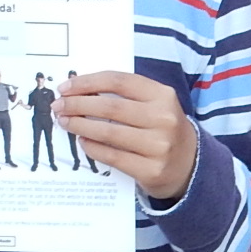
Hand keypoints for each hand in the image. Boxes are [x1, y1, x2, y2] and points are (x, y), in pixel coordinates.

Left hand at [55, 71, 197, 201]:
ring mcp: (158, 146)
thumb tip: (81, 91)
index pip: (119, 81)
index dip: (88, 82)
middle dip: (77, 105)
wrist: (190, 164)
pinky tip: (83, 141)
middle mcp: (163, 119)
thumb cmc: (163, 129)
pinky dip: (92, 147)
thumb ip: (125, 96)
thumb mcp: (155, 105)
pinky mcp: (150, 170)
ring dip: (80, 126)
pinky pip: (112, 156)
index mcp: (164, 96)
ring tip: (66, 122)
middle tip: (59, 106)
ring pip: (108, 132)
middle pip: (110, 107)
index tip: (66, 87)